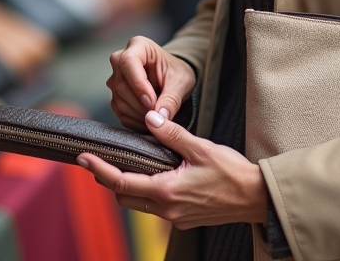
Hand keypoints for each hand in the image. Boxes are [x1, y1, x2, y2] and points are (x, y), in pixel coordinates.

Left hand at [79, 110, 267, 229]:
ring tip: (124, 166)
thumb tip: (150, 119)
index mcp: (166, 191)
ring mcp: (176, 217)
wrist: (257, 198)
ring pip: (140, 204)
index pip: (121, 181)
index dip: (98, 169)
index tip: (83, 158)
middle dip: (109, 180)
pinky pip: (157, 208)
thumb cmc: (233, 173)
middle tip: (98, 161)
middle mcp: (167, 209)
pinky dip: (147, 193)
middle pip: (125, 197)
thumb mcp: (202, 148)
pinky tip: (154, 177)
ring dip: (128, 188)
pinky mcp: (185, 219)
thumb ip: (173, 134)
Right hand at [107, 36, 196, 130]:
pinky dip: (134, 120)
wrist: (173, 79)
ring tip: (157, 116)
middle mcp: (121, 59)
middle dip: (140, 104)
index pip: (128, 62)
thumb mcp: (181, 83)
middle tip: (158, 114)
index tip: (151, 102)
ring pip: (118, 100)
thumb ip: (171, 99)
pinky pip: (119, 111)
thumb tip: (159, 117)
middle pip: (121, 84)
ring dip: (138, 114)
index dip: (138, 84)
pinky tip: (149, 120)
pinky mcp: (115, 95)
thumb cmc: (176, 74)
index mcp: (138, 46)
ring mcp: (115, 78)